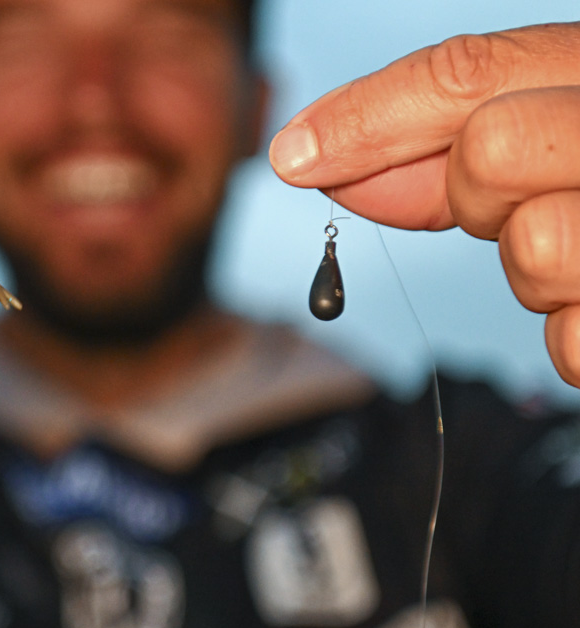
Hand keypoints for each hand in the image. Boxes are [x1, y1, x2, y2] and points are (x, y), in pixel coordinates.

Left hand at [268, 22, 579, 386]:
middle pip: (490, 152)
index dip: (368, 114)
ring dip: (539, 272)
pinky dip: (579, 335)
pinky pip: (575, 339)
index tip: (292, 154)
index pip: (470, 71)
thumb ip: (444, 154)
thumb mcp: (548, 150)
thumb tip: (319, 162)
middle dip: (475, 194)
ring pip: (531, 249)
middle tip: (520, 204)